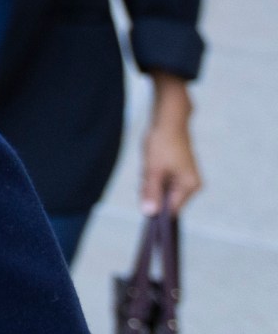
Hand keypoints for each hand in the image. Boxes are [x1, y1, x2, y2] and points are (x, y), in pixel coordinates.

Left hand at [141, 77, 202, 215]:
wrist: (168, 120)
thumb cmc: (162, 143)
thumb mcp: (152, 169)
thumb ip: (151, 192)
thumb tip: (149, 214)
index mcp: (189, 187)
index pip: (172, 210)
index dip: (156, 211)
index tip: (143, 203)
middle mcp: (191, 185)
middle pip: (165, 201)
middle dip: (151, 191)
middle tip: (146, 175)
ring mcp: (185, 179)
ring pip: (161, 190)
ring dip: (150, 182)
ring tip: (151, 166)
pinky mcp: (178, 172)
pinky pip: (161, 181)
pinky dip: (152, 175)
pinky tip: (151, 164)